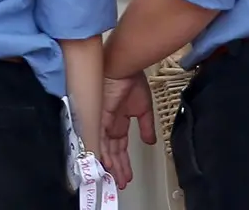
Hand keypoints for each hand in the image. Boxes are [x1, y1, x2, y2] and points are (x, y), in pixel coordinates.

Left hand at [100, 72, 155, 188]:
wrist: (124, 66)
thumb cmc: (132, 81)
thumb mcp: (144, 109)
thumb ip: (147, 126)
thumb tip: (151, 141)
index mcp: (120, 121)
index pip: (120, 147)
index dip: (124, 162)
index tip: (127, 175)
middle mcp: (110, 124)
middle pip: (112, 152)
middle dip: (117, 168)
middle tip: (120, 183)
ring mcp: (103, 121)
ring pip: (105, 149)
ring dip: (111, 164)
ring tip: (115, 179)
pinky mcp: (98, 117)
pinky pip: (97, 138)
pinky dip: (102, 151)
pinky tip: (106, 164)